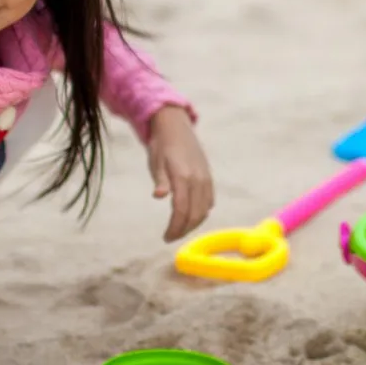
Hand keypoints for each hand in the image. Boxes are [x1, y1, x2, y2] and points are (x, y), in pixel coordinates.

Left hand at [147, 106, 213, 241]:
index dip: (174, 227)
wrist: (176, 127)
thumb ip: (160, 180)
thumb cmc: (162, 146)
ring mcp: (206, 179)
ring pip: (204, 210)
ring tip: (180, 230)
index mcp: (183, 176)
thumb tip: (158, 195)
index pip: (181, 210)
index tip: (165, 237)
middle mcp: (198, 179)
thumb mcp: (156, 162)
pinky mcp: (209, 178)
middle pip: (195, 214)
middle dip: (183, 229)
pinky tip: (192, 216)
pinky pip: (209, 201)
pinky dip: (202, 213)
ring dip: (193, 224)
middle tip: (171, 237)